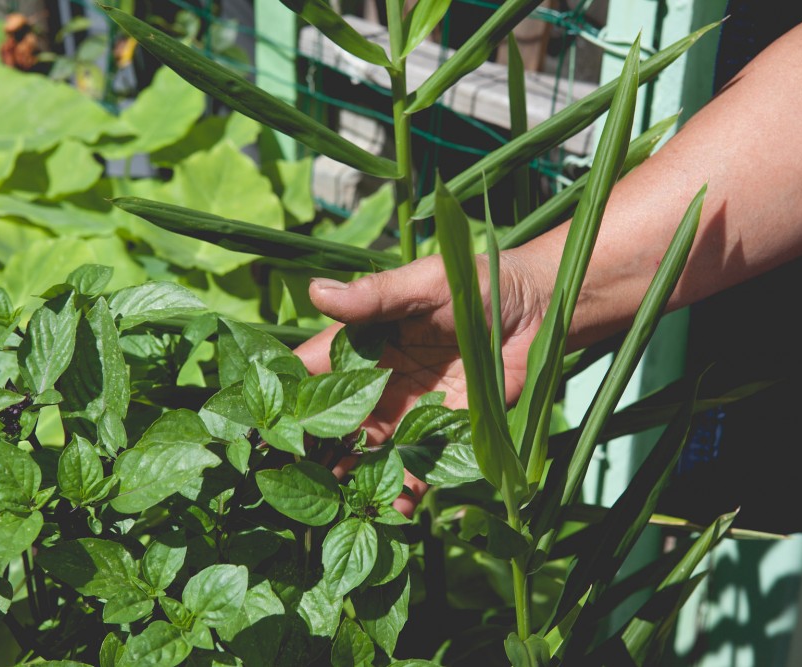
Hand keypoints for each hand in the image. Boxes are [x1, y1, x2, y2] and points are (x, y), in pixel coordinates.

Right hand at [293, 252, 550, 514]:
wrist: (538, 309)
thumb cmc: (476, 282)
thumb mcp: (425, 283)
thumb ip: (376, 296)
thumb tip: (317, 292)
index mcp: (363, 343)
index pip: (313, 371)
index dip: (287, 396)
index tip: (263, 427)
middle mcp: (378, 382)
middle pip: (333, 421)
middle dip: (313, 449)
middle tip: (289, 482)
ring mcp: (409, 411)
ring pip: (368, 450)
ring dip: (351, 477)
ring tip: (335, 507)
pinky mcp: (443, 433)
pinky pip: (417, 466)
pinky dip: (404, 489)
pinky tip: (396, 511)